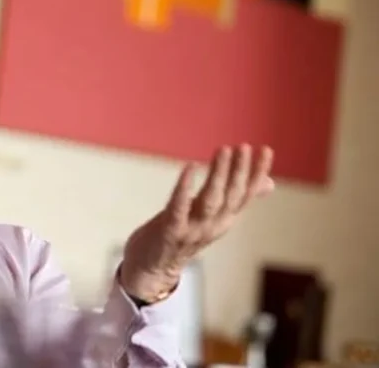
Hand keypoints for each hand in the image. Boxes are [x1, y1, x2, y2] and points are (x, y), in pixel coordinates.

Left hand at [120, 144, 274, 301]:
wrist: (150, 271)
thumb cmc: (178, 238)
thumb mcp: (211, 218)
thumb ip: (234, 200)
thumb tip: (268, 183)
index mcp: (224, 222)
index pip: (246, 195)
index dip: (256, 173)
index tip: (265, 149)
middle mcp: (213, 227)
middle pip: (231, 196)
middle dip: (238, 170)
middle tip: (243, 146)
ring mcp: (192, 230)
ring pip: (211, 200)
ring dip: (219, 175)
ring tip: (224, 150)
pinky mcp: (170, 230)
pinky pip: (180, 207)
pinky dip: (185, 187)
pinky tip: (190, 167)